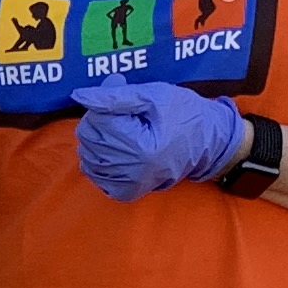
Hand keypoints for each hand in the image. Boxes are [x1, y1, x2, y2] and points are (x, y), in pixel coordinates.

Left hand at [72, 81, 246, 202]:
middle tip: (125, 116)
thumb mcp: (153, 95)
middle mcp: (133, 171)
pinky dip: (99, 162)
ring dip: (98, 141)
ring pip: (88, 157)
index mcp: (141, 146)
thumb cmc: (184, 113)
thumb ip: (116, 95)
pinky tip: (118, 150)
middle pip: (89, 138)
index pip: (97, 121)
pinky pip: (96, 176)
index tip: (122, 100)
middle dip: (100, 121)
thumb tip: (80, 95)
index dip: (103, 105)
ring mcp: (130, 184)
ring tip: (123, 132)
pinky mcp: (128, 192)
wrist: (206, 142)